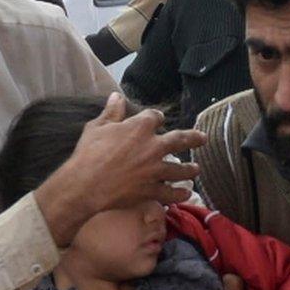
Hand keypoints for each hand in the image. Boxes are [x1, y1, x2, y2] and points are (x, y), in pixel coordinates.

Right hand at [36, 93, 206, 245]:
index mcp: (140, 128)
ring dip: (189, 169)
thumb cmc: (88, 153)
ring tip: (196, 169)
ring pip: (179, 169)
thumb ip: (111, 112)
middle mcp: (153, 147)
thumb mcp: (97, 127)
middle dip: (193, 138)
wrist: (86, 184)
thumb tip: (117, 96)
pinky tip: (186, 193)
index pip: (155, 117)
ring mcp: (155, 170)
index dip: (157, 117)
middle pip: (179, 140)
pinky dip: (179, 194)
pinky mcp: (151, 189)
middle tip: (203, 138)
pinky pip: (170, 192)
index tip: (158, 119)